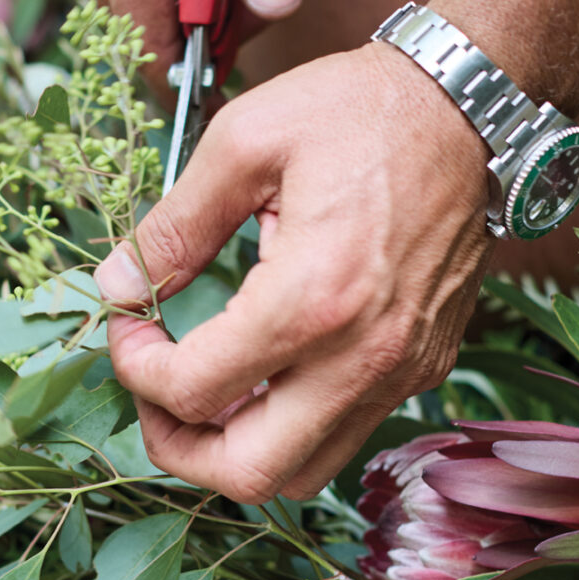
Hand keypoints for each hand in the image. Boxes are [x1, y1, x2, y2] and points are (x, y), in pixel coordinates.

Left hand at [94, 43, 495, 502]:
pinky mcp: (426, 363)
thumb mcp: (244, 142)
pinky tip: (271, 361)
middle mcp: (364, 355)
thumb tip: (115, 284)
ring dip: (237, 444)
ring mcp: (403, 368)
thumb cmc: (356, 112)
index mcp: (311, 297)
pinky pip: (348, 429)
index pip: (195, 392)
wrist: (463, 106)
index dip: (135, 367)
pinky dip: (293, 420)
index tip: (128, 320)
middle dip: (177, 443)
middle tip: (154, 385)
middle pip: (248, 473)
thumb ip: (174, 226)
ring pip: (304, 471)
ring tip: (208, 382)